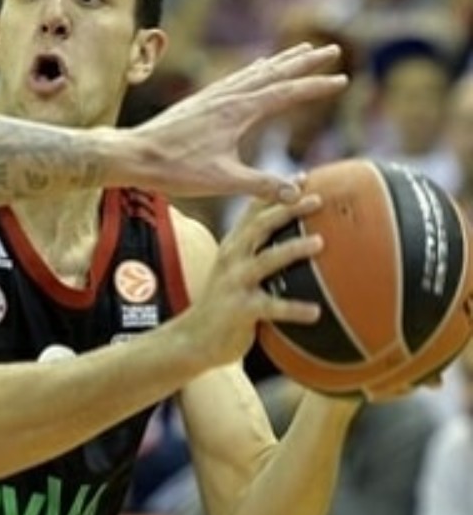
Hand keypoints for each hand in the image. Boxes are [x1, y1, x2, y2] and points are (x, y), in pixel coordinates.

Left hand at [130, 43, 346, 200]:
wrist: (132, 155)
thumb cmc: (174, 169)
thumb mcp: (222, 181)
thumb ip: (262, 185)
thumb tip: (299, 192)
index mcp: (238, 111)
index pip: (286, 92)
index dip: (316, 86)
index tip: (343, 78)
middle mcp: (227, 96)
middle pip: (274, 72)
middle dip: (304, 62)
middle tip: (332, 48)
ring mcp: (211, 96)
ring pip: (254, 72)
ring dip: (280, 61)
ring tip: (300, 51)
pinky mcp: (199, 101)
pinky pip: (234, 78)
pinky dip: (253, 70)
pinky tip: (254, 69)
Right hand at [188, 192, 323, 368]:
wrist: (193, 338)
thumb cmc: (224, 303)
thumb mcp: (236, 271)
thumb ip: (260, 255)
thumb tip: (301, 243)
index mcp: (233, 246)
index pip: (254, 211)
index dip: (277, 192)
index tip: (303, 176)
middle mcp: (232, 258)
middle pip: (260, 226)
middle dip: (288, 210)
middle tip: (317, 199)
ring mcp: (235, 282)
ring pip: (266, 260)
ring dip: (293, 249)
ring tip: (320, 242)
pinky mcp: (239, 309)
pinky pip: (271, 307)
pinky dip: (294, 308)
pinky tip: (315, 312)